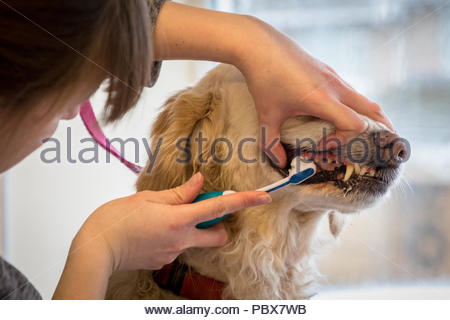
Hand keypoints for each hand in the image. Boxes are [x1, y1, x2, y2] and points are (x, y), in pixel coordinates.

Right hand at [54, 173, 270, 298]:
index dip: (245, 201)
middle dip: (218, 224)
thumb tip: (199, 183)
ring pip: (197, 240)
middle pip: (218, 235)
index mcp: (179, 220)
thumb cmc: (116, 220)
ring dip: (191, 227)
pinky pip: (179, 245)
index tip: (264, 197)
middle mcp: (182, 240)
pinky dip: (175, 234)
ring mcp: (174, 253)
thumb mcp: (147, 199)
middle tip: (197, 210)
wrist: (96, 250)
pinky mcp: (165, 260)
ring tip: (162, 217)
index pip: (219, 208)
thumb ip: (179, 194)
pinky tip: (153, 229)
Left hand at [237, 18, 394, 167]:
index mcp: (323, 99)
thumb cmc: (264, 79)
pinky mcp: (328, 71)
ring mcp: (334, 76)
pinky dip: (356, 106)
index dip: (344, 140)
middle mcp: (335, 87)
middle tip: (382, 144)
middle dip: (380, 129)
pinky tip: (342, 112)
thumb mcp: (266, 114)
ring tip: (367, 132)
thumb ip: (271, 142)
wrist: (260, 44)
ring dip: (368, 117)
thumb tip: (280, 162)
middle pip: (372, 110)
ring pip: (363, 99)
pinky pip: (351, 90)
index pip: (355, 123)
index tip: (323, 145)